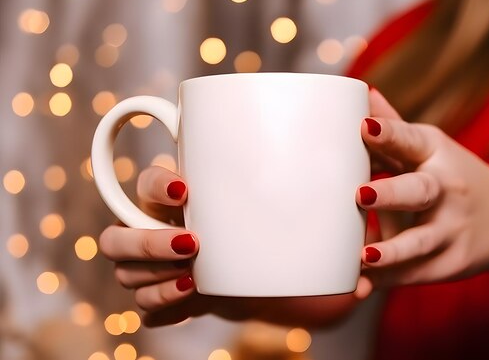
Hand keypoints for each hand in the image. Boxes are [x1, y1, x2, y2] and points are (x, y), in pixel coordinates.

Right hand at [99, 166, 358, 326]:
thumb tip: (367, 207)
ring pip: (124, 272)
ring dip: (151, 278)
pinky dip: (161, 307)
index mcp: (187, 194)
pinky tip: (191, 299)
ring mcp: (160, 266)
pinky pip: (144, 309)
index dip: (157, 183)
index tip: (188, 189)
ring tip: (194, 278)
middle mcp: (163, 227)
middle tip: (194, 242)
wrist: (274, 276)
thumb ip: (328, 203)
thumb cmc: (283, 233)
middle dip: (147, 241)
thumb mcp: (303, 210)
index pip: (149, 181)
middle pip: (120, 233)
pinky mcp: (169, 297)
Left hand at [355, 92, 488, 296]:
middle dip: (390, 194)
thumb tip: (360, 91)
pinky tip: (362, 286)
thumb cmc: (453, 176)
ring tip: (366, 257)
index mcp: (437, 153)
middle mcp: (447, 189)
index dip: (388, 133)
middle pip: (419, 191)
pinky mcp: (452, 261)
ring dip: (393, 250)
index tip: (364, 127)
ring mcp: (452, 228)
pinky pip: (417, 272)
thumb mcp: (430, 148)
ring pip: (422, 241)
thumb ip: (394, 128)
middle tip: (359, 195)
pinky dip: (389, 280)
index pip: (411, 140)